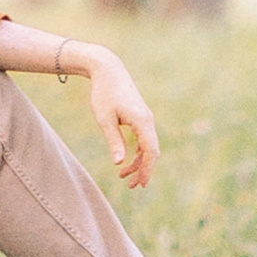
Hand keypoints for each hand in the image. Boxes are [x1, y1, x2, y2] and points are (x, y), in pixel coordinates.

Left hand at [87, 50, 160, 189]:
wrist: (108, 70)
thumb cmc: (104, 93)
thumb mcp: (105, 119)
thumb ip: (114, 140)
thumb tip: (119, 163)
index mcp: (142, 121)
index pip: (150, 151)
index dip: (147, 169)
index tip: (140, 184)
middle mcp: (148, 120)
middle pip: (152, 151)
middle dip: (143, 170)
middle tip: (132, 186)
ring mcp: (145, 119)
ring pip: (148, 147)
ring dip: (139, 163)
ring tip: (124, 177)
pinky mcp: (140, 117)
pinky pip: (143, 139)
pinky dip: (137, 152)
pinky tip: (125, 162)